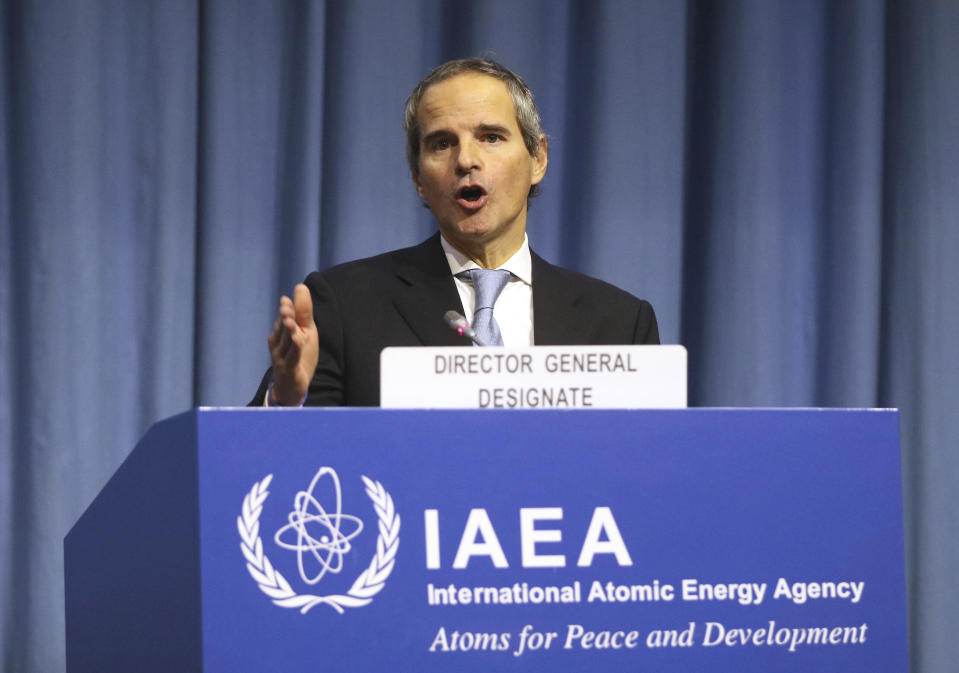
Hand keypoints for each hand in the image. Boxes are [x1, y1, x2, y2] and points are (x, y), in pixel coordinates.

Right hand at [267, 284, 318, 404]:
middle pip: (282, 329)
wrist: (291, 386)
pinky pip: (292, 357)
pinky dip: (294, 348)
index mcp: (281, 333)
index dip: (285, 310)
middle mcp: (278, 344)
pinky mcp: (288, 369)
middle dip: (284, 318)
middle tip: (286, 307)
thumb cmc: (298, 356)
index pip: (283, 319)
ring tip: (291, 320)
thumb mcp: (305, 332)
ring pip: (286, 342)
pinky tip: (298, 340)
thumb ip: (303, 311)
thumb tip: (300, 286)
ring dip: (288, 331)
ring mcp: (281, 357)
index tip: (286, 300)